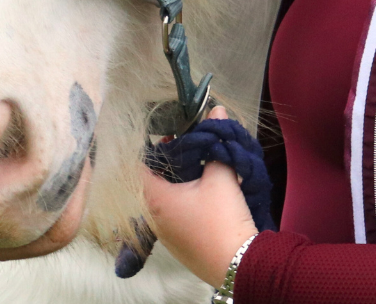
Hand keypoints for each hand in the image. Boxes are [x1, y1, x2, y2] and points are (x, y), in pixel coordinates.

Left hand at [141, 106, 259, 286]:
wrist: (238, 264)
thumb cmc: (222, 220)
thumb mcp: (221, 177)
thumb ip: (216, 144)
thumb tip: (217, 112)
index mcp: (153, 197)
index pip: (136, 164)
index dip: (149, 144)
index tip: (164, 133)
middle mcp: (151, 216)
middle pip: (149, 179)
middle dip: (166, 160)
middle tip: (185, 145)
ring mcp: (163, 232)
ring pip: (161, 197)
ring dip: (174, 180)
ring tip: (196, 164)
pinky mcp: (176, 242)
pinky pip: (171, 213)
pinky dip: (180, 198)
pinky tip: (201, 190)